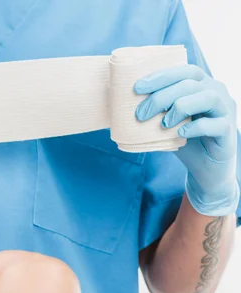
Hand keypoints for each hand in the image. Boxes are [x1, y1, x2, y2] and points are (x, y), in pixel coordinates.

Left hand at [135, 65, 238, 215]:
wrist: (204, 168)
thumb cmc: (183, 139)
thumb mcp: (164, 122)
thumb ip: (151, 111)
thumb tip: (118, 106)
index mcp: (201, 85)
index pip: (183, 71)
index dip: (160, 76)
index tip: (137, 88)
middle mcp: (216, 93)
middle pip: (190, 83)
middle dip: (161, 96)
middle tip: (141, 114)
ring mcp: (225, 111)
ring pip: (207, 97)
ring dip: (180, 107)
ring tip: (163, 123)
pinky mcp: (228, 131)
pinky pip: (215, 124)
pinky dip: (195, 127)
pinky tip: (180, 134)